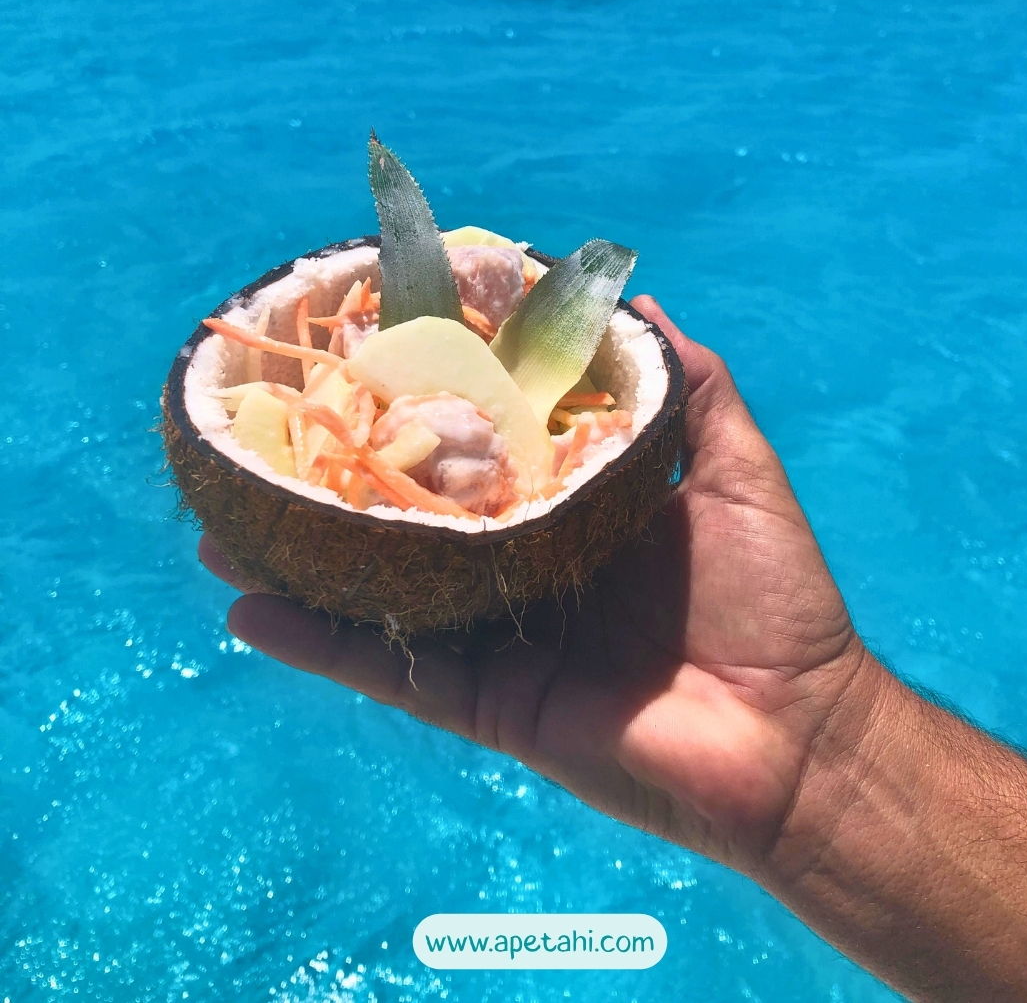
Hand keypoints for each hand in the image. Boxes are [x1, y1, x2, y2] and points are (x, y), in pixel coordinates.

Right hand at [201, 295, 871, 877]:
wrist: (793, 735)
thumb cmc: (774, 595)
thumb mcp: (739, 468)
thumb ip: (693, 386)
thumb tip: (639, 301)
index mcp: (572, 509)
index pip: (483, 447)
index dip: (429, 404)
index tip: (370, 357)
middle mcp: (522, 565)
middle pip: (413, 515)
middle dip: (342, 479)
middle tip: (271, 434)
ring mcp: (496, 634)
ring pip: (381, 587)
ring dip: (300, 554)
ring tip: (223, 514)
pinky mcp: (484, 702)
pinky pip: (388, 667)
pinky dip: (317, 642)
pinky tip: (247, 604)